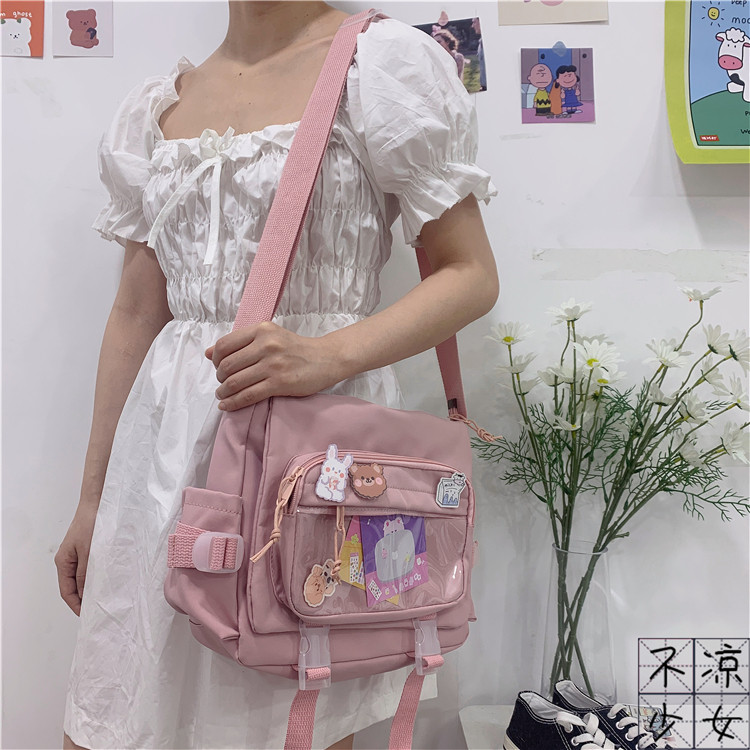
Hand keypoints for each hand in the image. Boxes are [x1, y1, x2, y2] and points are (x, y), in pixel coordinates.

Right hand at [55, 502, 98, 615]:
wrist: (97, 503)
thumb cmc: (91, 523)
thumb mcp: (89, 552)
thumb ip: (85, 573)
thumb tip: (84, 593)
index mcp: (64, 562)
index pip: (66, 591)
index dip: (76, 605)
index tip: (87, 615)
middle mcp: (69, 560)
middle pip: (73, 586)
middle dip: (84, 599)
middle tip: (98, 609)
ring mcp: (78, 554)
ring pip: (83, 577)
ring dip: (91, 587)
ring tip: (104, 598)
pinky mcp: (88, 549)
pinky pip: (90, 568)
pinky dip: (96, 576)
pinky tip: (107, 580)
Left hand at [205, 321, 344, 410]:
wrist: (325, 359)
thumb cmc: (296, 349)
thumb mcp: (269, 336)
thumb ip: (241, 342)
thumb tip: (209, 353)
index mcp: (262, 330)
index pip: (225, 345)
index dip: (216, 359)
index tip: (218, 367)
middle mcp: (266, 345)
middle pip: (227, 365)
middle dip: (220, 378)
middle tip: (222, 384)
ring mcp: (273, 364)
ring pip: (235, 382)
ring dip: (224, 392)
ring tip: (223, 396)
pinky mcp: (280, 383)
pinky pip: (248, 395)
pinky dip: (233, 403)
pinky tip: (228, 405)